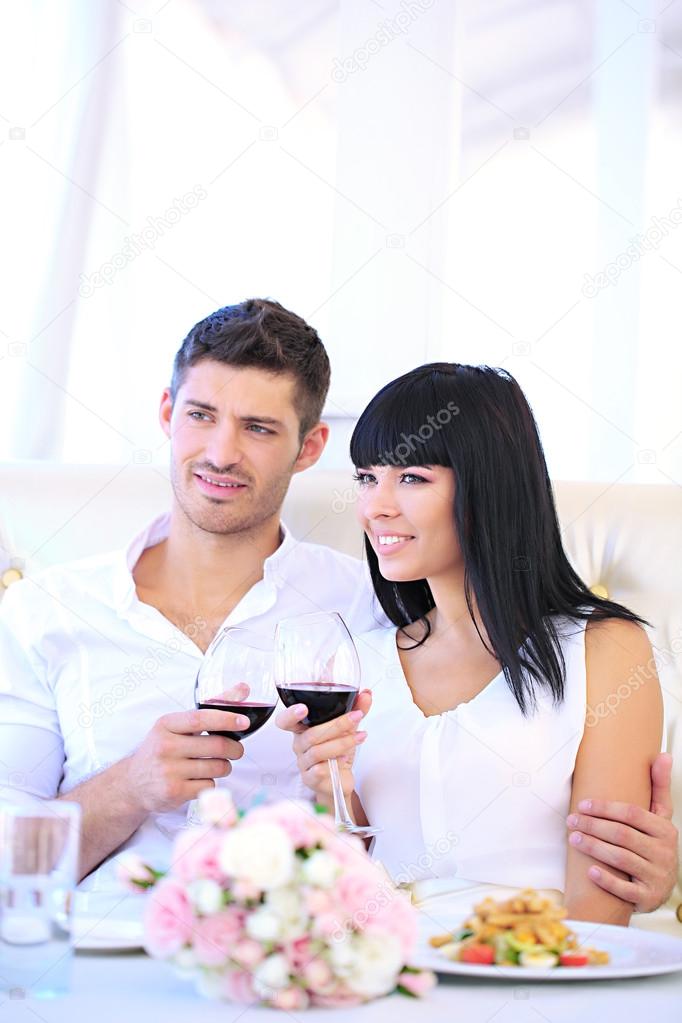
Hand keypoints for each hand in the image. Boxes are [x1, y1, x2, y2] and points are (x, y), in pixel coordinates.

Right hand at [125, 707, 245, 814]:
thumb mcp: (176, 725)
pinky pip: (209, 786)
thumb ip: (210, 708)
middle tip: (237, 750)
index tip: (244, 722)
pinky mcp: (174, 792)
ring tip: (214, 765)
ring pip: (217, 767)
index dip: (226, 719)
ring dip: (224, 767)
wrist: (133, 783)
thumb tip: (243, 689)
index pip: (201, 719)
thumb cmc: (162, 749)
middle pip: (216, 746)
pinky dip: (210, 783)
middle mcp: (165, 747)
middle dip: (235, 749)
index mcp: (166, 725)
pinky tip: (199, 779)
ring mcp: (169, 771)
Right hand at [276, 690, 371, 806]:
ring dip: (342, 742)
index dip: (290, 714)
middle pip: (311, 734)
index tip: (303, 708)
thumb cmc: (338, 750)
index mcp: (302, 729)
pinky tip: (345, 757)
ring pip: (317, 751)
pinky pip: (320, 770)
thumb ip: (356, 710)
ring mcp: (303, 762)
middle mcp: (300, 744)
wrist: (341, 778)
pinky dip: (336, 762)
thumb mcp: (348, 728)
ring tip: (360, 737)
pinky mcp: (310, 778)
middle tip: (356, 717)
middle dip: (337, 724)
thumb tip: (366, 694)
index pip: (285, 721)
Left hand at [567, 753, 678, 911]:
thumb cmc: (654, 843)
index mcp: (665, 830)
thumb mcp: (660, 816)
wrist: (660, 886)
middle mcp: (664, 853)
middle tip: (571, 820)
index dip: (606, 808)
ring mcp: (657, 877)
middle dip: (593, 826)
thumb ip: (659, 787)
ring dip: (594, 847)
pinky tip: (589, 871)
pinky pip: (626, 890)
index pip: (633, 814)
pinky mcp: (648, 898)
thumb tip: (663, 755)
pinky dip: (607, 880)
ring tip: (573, 838)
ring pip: (622, 859)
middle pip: (623, 835)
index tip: (582, 804)